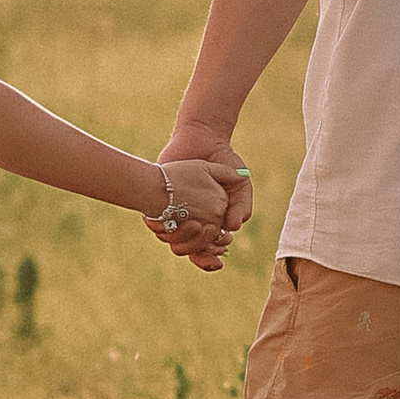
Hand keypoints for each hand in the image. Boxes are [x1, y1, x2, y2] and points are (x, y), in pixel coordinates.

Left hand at [141, 156, 245, 272]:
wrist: (203, 139)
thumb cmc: (224, 162)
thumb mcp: (240, 183)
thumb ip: (242, 204)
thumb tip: (234, 226)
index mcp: (212, 222)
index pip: (209, 250)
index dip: (211, 259)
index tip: (218, 259)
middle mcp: (192, 221)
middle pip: (191, 251)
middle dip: (199, 258)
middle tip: (207, 254)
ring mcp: (175, 214)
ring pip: (174, 241)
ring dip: (183, 244)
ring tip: (196, 236)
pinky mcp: (158, 203)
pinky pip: (157, 224)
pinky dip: (163, 229)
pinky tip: (173, 226)